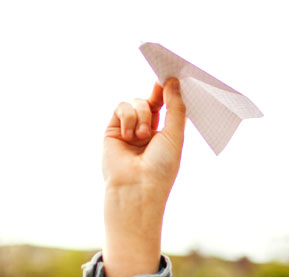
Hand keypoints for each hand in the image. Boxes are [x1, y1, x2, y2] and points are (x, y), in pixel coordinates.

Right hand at [100, 79, 186, 276]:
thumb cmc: (161, 168)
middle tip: (160, 91)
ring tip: (142, 137)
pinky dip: (128, 117)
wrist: (137, 188)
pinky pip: (121, 108)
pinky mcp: (112, 130)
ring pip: (136, 103)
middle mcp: (147, 130)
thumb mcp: (175, 135)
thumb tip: (172, 81)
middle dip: (156, 98)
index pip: (166, 106)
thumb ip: (175, 107)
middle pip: (150, 100)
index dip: (168, 91)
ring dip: (141, 115)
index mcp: (165, 133)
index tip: (172, 76)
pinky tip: (129, 135)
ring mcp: (129, 130)